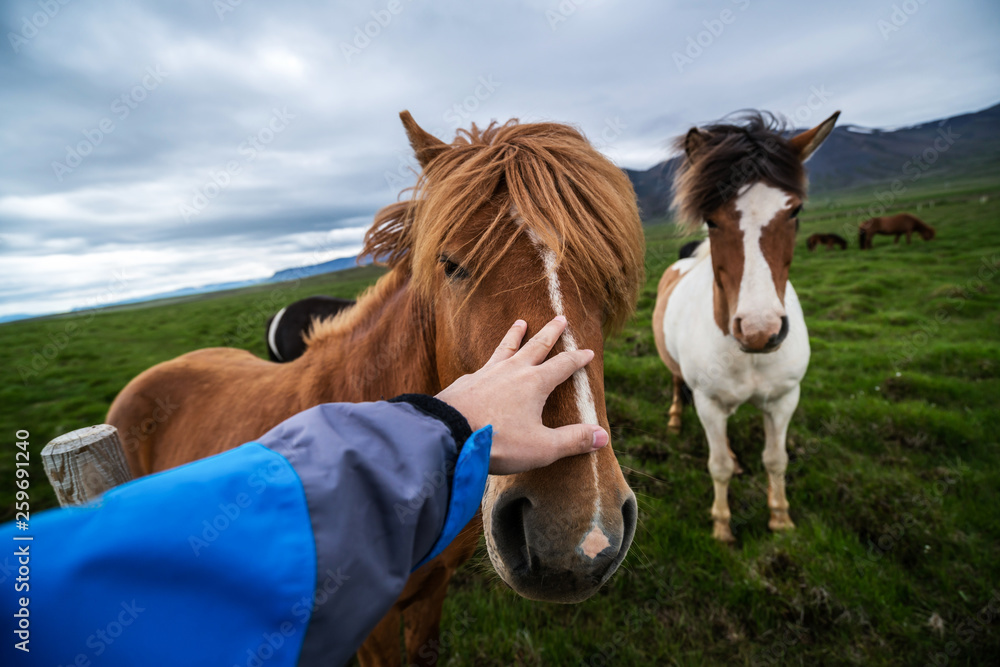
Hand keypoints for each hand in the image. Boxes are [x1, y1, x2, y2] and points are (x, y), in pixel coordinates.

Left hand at [435, 316, 608, 474]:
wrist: (449, 434)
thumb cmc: (498, 441)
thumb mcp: (542, 447)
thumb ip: (573, 440)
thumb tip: (603, 436)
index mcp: (535, 383)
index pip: (563, 365)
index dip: (577, 358)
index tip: (587, 351)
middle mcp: (512, 370)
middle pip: (536, 346)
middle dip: (551, 332)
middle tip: (560, 317)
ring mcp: (487, 373)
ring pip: (506, 347)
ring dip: (515, 334)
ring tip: (520, 322)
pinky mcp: (466, 382)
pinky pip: (482, 366)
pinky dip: (489, 362)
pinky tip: (485, 366)